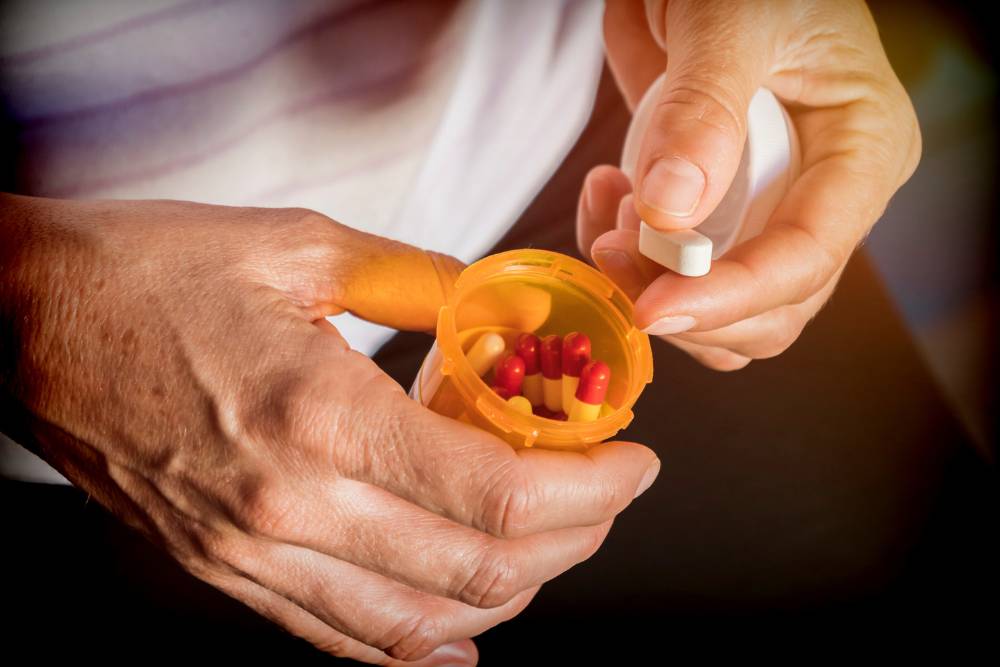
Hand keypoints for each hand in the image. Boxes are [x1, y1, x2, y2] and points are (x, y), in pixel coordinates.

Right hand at [0, 195, 659, 664]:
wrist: (23, 318)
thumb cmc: (148, 272)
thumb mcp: (302, 246)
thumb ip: (422, 281)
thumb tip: (502, 311)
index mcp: (317, 416)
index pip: (497, 493)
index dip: (591, 489)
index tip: (634, 464)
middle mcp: (287, 509)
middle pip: (476, 570)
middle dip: (573, 541)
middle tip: (609, 496)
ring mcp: (250, 556)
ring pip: (416, 625)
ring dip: (509, 595)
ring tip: (555, 548)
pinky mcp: (223, 570)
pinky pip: (338, 638)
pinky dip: (414, 646)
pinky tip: (458, 635)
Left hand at [579, 0, 920, 369]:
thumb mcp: (729, 21)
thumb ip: (702, 111)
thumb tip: (673, 212)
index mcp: (861, 149)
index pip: (806, 256)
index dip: (731, 296)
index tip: (652, 308)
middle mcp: (822, 193)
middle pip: (771, 307)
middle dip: (687, 301)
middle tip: (613, 248)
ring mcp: (768, 206)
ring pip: (723, 307)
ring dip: (654, 286)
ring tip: (610, 209)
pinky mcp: (717, 209)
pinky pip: (679, 272)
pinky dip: (633, 259)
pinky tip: (607, 193)